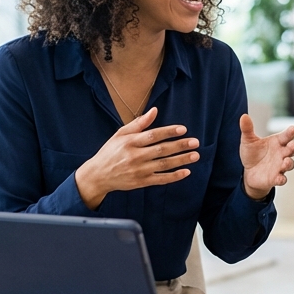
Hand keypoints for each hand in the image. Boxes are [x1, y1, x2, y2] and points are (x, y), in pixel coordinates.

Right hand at [74, 107, 199, 209]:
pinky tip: (186, 172)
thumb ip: (139, 123)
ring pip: (164, 165)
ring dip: (181, 160)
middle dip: (180, 146)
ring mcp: (139, 170)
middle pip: (161, 150)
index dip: (168, 132)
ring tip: (195, 155)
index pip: (153, 135)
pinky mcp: (141, 182)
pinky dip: (174, 176)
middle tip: (195, 142)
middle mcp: (135, 156)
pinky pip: (161, 179)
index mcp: (130, 142)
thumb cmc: (110, 151)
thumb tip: (155, 110)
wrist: (98, 175)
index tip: (183, 129)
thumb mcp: (120, 134)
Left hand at [240, 115, 293, 199]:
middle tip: (292, 145)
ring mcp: (280, 166)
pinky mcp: (275, 178)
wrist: (249, 172)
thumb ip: (247, 129)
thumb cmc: (252, 154)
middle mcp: (281, 154)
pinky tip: (279, 178)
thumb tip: (244, 116)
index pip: (286, 136)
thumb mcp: (248, 140)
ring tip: (286, 161)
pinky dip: (281, 179)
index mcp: (277, 142)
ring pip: (290, 164)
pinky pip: (282, 179)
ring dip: (289, 163)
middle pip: (292, 149)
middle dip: (293, 147)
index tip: (293, 129)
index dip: (290, 132)